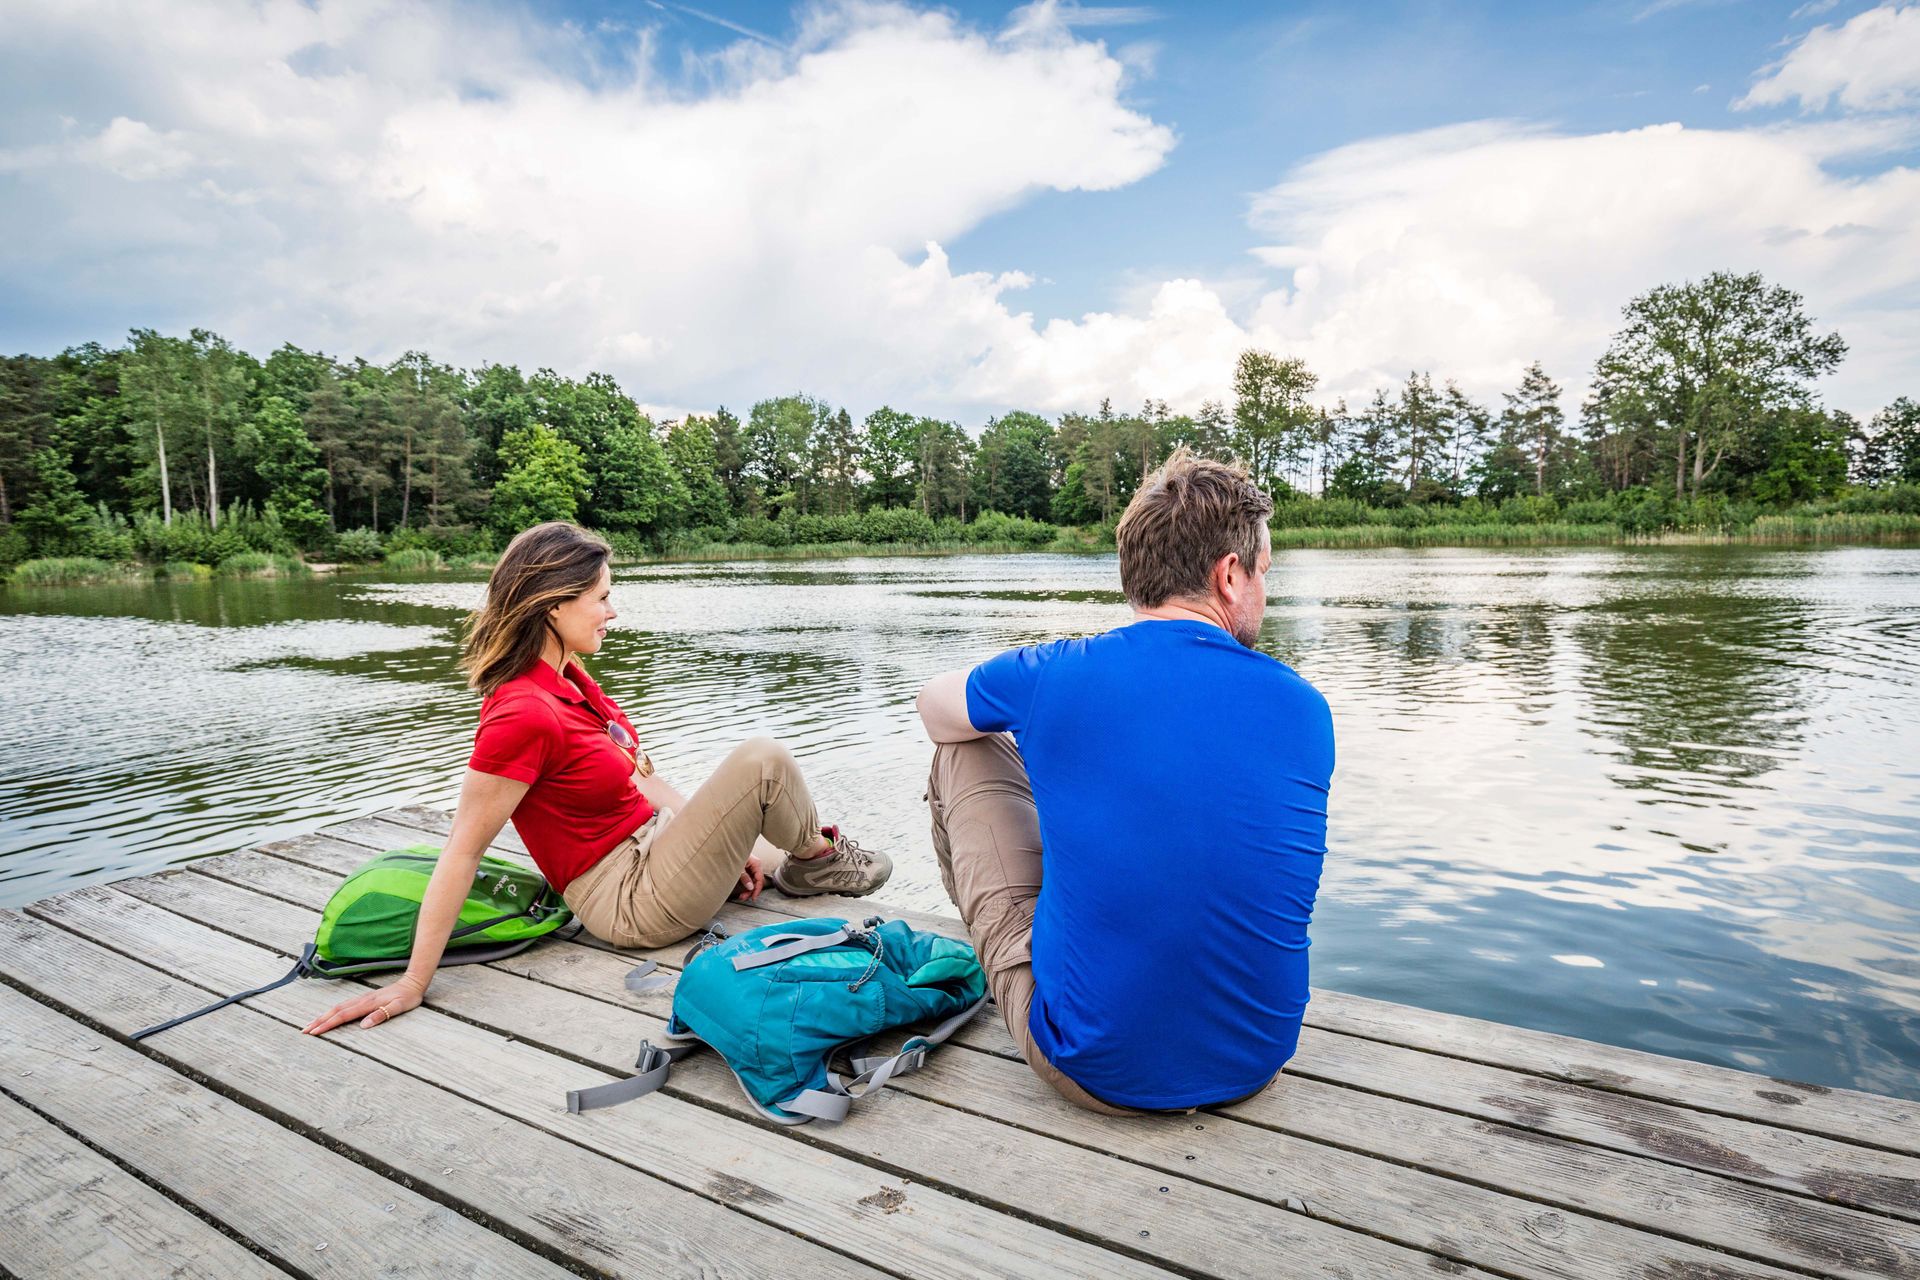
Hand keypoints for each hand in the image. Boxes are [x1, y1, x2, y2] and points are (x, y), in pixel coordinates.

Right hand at [301, 976, 425, 1036]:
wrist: (412, 983)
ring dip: (323, 1016)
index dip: (328, 1024)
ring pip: (337, 1008)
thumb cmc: (408, 997)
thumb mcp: (399, 1008)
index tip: (315, 1032)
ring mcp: (362, 998)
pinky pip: (343, 1006)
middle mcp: (361, 1000)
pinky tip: (328, 1016)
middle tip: (304, 1031)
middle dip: (319, 1021)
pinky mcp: (364, 999)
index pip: (343, 1016)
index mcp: (368, 1004)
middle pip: (335, 1011)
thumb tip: (364, 1025)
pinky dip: (332, 1012)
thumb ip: (382, 1015)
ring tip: (311, 1025)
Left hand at [734, 853, 764, 901]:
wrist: (726, 849)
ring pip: (753, 880)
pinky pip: (750, 878)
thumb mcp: (738, 868)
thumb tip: (750, 887)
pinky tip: (742, 889)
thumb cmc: (733, 854)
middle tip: (744, 897)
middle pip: (757, 881)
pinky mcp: (747, 867)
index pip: (760, 879)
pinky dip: (746, 884)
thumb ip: (745, 878)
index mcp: (756, 863)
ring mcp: (752, 866)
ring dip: (748, 889)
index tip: (753, 897)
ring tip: (742, 895)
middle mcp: (755, 865)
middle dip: (751, 891)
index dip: (757, 890)